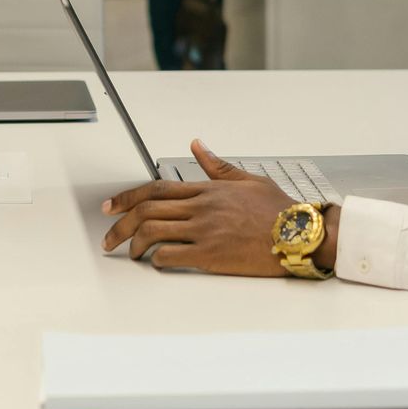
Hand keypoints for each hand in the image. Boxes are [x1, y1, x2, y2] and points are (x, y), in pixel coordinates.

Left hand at [100, 141, 335, 275]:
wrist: (299, 234)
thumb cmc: (278, 210)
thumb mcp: (248, 179)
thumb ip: (218, 166)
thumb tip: (198, 145)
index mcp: (207, 189)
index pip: (154, 189)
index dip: (126, 198)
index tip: (109, 207)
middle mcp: (201, 208)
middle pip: (145, 212)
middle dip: (119, 225)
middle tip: (108, 238)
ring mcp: (204, 231)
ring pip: (152, 232)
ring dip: (134, 245)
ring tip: (131, 254)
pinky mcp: (211, 255)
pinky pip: (171, 255)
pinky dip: (157, 260)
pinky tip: (156, 263)